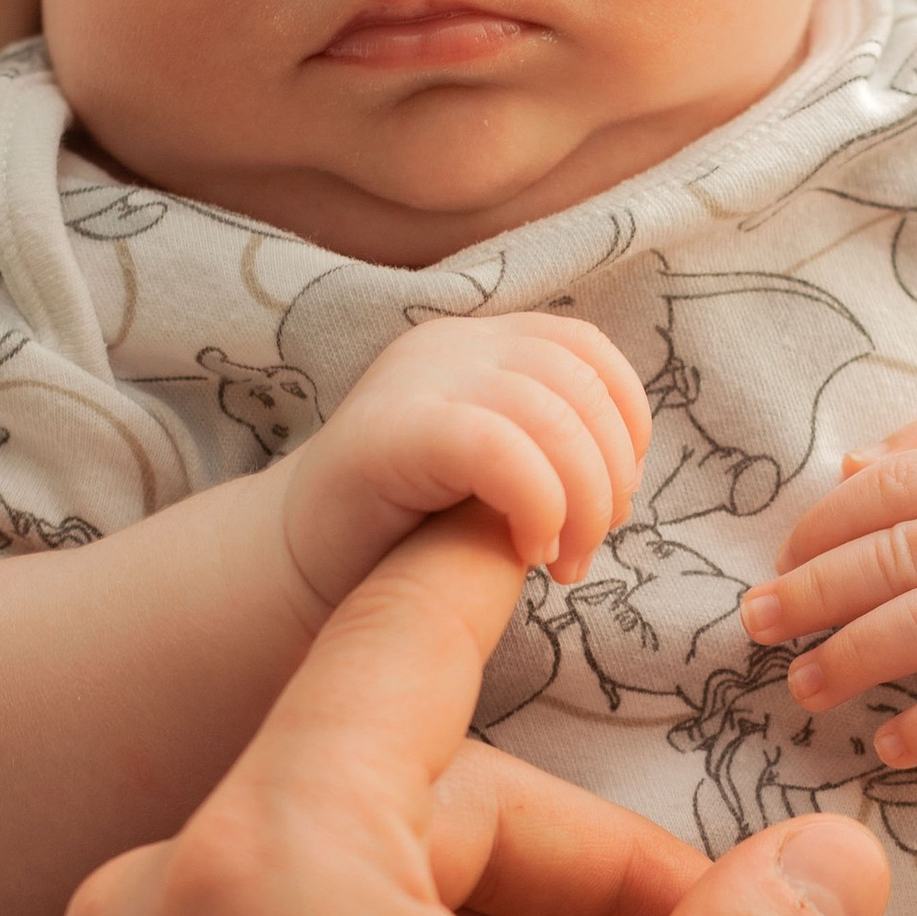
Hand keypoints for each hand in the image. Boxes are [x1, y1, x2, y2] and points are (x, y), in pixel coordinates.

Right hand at [279, 311, 651, 609]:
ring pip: (551, 416)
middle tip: (589, 550)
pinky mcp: (393, 431)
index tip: (617, 495)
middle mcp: (447, 345)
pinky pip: (501, 449)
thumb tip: (625, 476)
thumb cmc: (402, 536)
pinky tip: (529, 550)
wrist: (291, 571)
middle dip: (610, 475)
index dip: (626, 419)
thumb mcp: (488, 480)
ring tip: (563, 562)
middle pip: (578, 383)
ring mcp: (416, 381)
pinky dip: (540, 504)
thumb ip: (547, 452)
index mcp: (474, 344)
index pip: (584, 349)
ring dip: (583, 502)